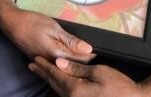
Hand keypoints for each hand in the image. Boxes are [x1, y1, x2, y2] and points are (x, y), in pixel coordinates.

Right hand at [0, 6, 95, 63]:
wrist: (11, 23)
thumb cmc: (32, 22)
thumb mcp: (54, 28)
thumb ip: (71, 40)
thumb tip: (87, 49)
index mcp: (56, 55)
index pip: (79, 60)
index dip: (89, 56)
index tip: (97, 51)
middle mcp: (50, 62)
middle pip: (71, 65)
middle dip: (81, 60)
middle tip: (90, 51)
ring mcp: (42, 61)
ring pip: (62, 65)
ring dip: (71, 60)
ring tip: (79, 52)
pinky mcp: (37, 59)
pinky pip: (53, 62)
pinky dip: (61, 59)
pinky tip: (65, 53)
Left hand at [29, 56, 150, 96]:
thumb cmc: (118, 85)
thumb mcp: (98, 72)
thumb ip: (77, 68)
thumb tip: (59, 63)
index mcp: (75, 89)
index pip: (55, 74)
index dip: (45, 65)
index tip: (35, 58)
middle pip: (54, 83)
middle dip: (43, 72)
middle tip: (32, 64)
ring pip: (58, 90)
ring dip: (49, 79)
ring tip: (40, 71)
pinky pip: (65, 94)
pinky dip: (58, 86)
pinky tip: (56, 83)